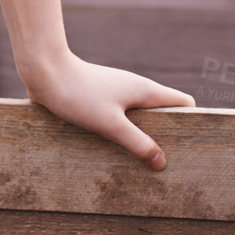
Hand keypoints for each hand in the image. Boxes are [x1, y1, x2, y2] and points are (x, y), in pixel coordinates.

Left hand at [19, 52, 196, 169]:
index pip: (183, 103)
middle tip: (165, 164)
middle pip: (162, 113)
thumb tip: (162, 163)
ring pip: (138, 117)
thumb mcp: (111, 124)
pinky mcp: (97, 98)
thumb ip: (138, 143)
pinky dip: (120, 132)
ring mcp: (115, 93)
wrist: (43, 70)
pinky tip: (113, 151)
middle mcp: (134, 89)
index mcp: (145, 90)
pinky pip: (117, 117)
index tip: (190, 147)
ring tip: (140, 163)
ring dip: (140, 136)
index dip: (192, 122)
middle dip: (165, 136)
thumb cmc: (78, 94)